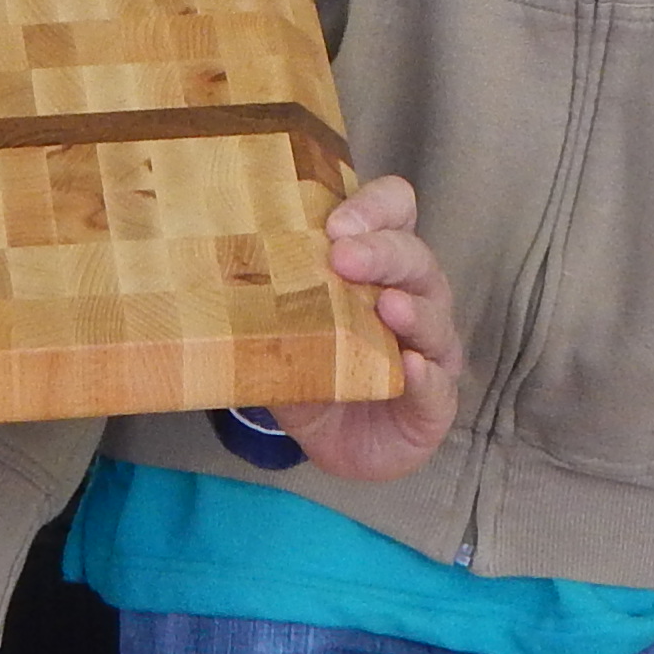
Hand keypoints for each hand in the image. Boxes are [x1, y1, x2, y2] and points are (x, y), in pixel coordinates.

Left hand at [278, 175, 462, 484]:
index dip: (373, 207)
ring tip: (387, 306)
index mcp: (380, 264)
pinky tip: (411, 368)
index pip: (394, 211)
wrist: (336, 445)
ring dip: (411, 309)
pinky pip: (439, 385)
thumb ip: (267, 309)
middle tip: (342, 258)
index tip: (333, 224)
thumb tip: (215, 282)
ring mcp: (431, 347)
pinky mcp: (437, 400)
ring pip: (433, 316)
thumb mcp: (283, 338)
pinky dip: (426, 376)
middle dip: (380, 252)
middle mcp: (414, 295)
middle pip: (414, 257)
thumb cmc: (316, 374)